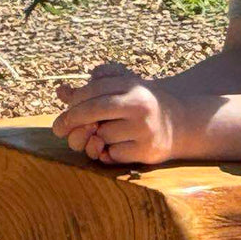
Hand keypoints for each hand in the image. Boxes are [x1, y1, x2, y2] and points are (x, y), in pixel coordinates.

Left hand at [53, 64, 180, 165]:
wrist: (181, 124)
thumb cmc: (144, 105)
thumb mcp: (124, 89)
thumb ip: (94, 88)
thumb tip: (61, 91)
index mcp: (133, 86)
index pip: (93, 90)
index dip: (74, 101)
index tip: (66, 110)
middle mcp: (140, 105)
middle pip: (93, 110)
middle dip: (71, 120)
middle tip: (59, 128)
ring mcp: (144, 128)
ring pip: (101, 135)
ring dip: (97, 137)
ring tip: (107, 135)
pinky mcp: (146, 149)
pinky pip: (113, 153)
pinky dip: (109, 152)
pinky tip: (118, 147)